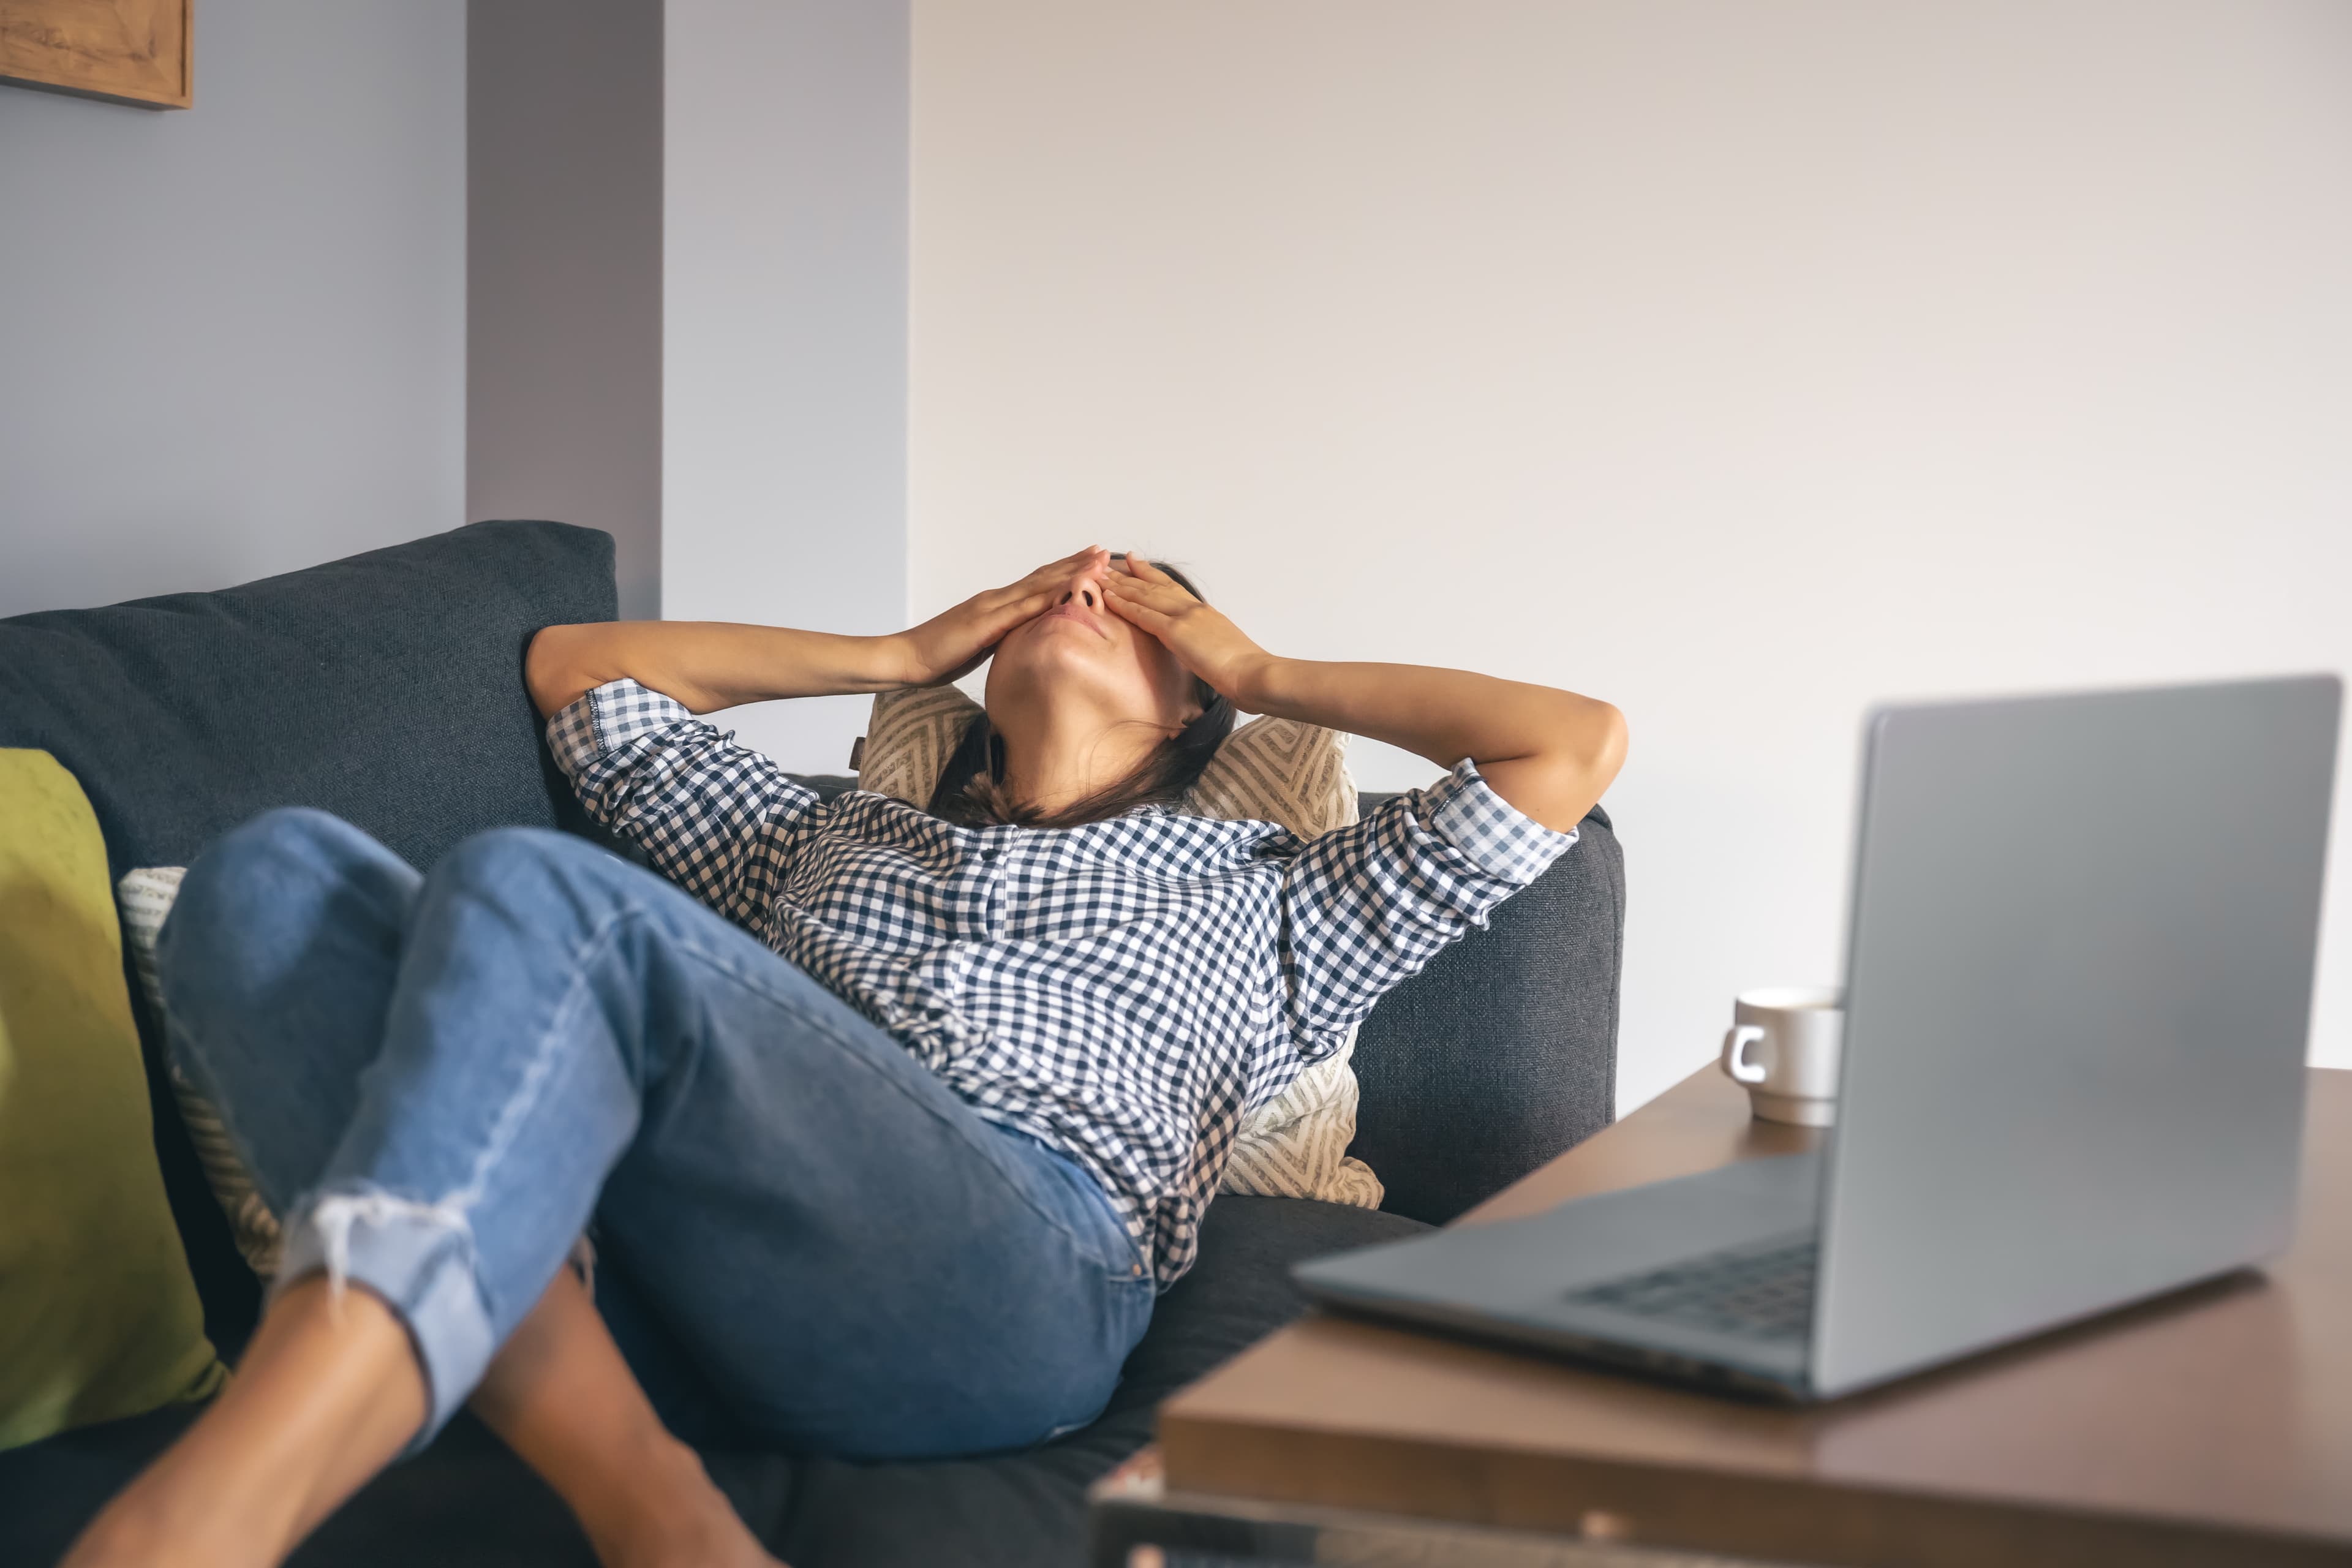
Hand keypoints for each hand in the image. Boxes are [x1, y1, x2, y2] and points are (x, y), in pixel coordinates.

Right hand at [889, 547, 1112, 686]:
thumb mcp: (981, 646)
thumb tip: (1022, 640)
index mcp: (996, 605)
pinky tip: (1071, 590)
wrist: (907, 659)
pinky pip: (1025, 608)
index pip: (1037, 583)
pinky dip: (1051, 596)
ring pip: (1039, 585)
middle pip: (1043, 576)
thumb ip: (1002, 637)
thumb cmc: (940, 656)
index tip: (1091, 562)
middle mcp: (997, 599)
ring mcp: (992, 607)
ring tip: (1098, 561)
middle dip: (1076, 563)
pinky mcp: (987, 623)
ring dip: (1071, 572)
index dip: (1065, 571)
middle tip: (1105, 551)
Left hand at [1101, 556, 1275, 708]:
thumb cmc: (1246, 671)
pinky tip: (1107, 598)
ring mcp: (1185, 617)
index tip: (1133, 563)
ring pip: (1144, 595)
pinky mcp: (1177, 631)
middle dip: (1128, 575)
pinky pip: (1143, 615)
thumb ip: (1208, 644)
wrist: (1254, 674)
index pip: (1171, 588)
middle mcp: (1193, 609)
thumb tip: (1201, 651)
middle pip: (1154, 586)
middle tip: (1106, 564)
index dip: (1150, 575)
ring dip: (1119, 585)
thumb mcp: (1224, 650)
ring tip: (1098, 575)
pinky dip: (1123, 605)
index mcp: (1205, 613)